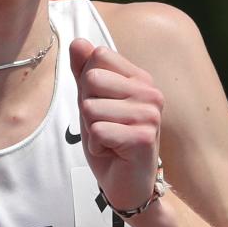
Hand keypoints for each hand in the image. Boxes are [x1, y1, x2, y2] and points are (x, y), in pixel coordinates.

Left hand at [69, 38, 163, 212]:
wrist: (126, 185)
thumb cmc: (109, 142)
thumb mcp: (91, 103)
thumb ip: (84, 72)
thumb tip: (77, 42)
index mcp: (140, 78)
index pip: (97, 57)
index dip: (87, 85)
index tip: (102, 107)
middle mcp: (150, 92)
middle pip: (91, 80)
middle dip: (87, 108)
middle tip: (104, 126)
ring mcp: (149, 114)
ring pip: (91, 107)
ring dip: (91, 129)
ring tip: (109, 140)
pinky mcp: (143, 136)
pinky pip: (96, 130)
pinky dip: (96, 146)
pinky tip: (113, 152)